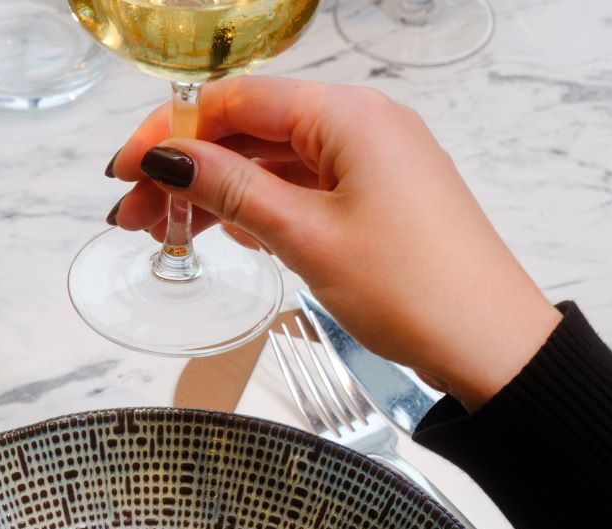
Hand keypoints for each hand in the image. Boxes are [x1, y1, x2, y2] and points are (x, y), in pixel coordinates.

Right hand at [107, 77, 560, 410]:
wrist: (488, 343)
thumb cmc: (409, 286)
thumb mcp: (306, 235)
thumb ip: (233, 190)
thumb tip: (168, 157)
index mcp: (346, 115)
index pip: (235, 102)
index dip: (170, 133)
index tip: (124, 171)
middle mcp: (358, 126)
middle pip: (249, 134)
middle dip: (185, 171)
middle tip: (131, 217)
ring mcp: (368, 164)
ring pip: (271, 166)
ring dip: (216, 195)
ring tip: (165, 233)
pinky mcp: (374, 201)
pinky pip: (301, 191)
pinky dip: (258, 210)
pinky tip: (226, 234)